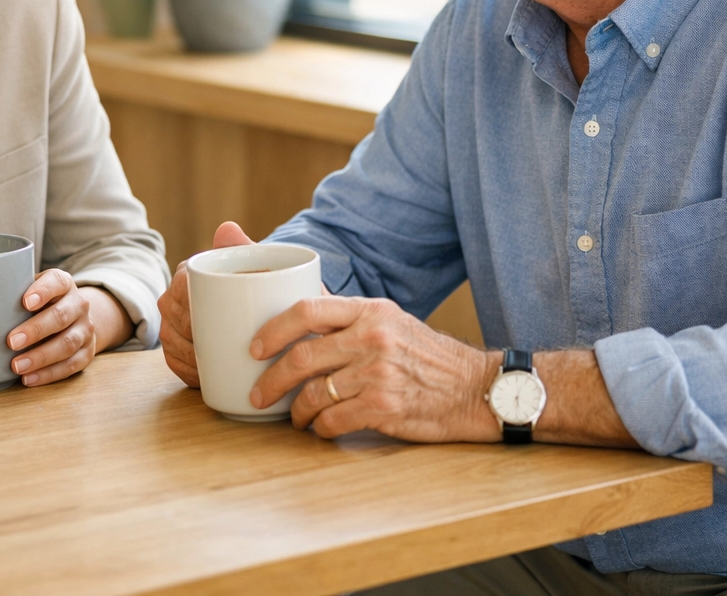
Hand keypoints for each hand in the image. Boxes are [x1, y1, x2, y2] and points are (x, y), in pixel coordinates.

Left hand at [6, 269, 128, 385]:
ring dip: (41, 357)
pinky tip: (30, 378)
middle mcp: (79, 304)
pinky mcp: (88, 352)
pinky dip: (49, 373)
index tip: (25, 302)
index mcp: (64, 284)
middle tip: (12, 342)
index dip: (43, 291)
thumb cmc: (42, 304)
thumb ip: (14, 294)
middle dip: (36, 330)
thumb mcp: (32, 291)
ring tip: (17, 366)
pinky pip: (71, 365)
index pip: (57, 282)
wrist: (75, 318)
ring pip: (68, 343)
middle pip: (61, 316)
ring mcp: (86, 329)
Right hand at [158, 221, 254, 387]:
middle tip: (233, 353)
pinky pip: (175, 364)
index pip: (183, 294)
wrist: (262, 303)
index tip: (228, 326)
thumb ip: (242, 246)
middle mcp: (171, 298)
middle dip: (202, 343)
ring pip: (175, 346)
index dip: (202, 314)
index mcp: (186, 274)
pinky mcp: (172, 349)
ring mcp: (168, 325)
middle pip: (180, 325)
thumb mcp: (255, 263)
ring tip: (225, 367)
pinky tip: (210, 377)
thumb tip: (226, 229)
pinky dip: (190, 373)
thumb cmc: (260, 282)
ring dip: (196, 361)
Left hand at [248, 295, 500, 441]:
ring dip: (296, 411)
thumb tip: (291, 299)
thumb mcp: (388, 319)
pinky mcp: (384, 407)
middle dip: (271, 379)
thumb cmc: (422, 354)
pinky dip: (320, 428)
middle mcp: (373, 338)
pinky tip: (322, 428)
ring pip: (313, 394)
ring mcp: (378, 374)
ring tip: (295, 415)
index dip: (272, 329)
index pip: (307, 309)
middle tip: (259, 393)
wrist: (472, 387)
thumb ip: (344, 314)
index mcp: (370, 310)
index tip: (254, 347)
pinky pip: (333, 421)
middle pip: (301, 357)